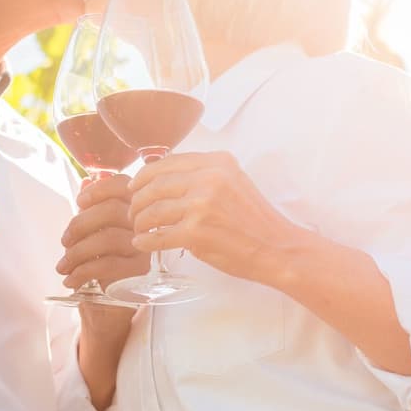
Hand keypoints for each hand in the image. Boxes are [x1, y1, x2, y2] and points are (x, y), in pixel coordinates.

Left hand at [57, 174, 147, 291]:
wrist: (112, 301)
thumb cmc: (102, 261)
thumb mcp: (93, 232)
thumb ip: (91, 207)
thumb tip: (84, 181)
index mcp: (132, 207)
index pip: (122, 184)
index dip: (98, 189)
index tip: (79, 202)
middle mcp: (142, 224)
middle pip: (111, 210)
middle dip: (79, 224)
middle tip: (64, 242)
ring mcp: (143, 246)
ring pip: (108, 238)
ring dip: (77, 252)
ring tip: (63, 266)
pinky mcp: (140, 270)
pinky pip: (108, 265)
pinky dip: (83, 272)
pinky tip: (71, 280)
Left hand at [128, 151, 299, 282]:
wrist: (278, 248)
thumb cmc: (255, 221)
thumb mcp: (233, 183)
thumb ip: (204, 176)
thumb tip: (164, 180)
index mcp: (217, 162)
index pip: (168, 163)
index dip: (145, 175)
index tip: (134, 186)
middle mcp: (208, 178)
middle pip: (155, 185)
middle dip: (138, 200)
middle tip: (133, 212)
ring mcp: (201, 205)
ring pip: (153, 210)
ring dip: (140, 221)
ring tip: (140, 229)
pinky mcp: (196, 232)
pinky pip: (158, 235)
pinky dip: (146, 241)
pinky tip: (143, 243)